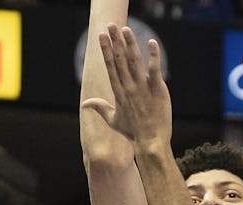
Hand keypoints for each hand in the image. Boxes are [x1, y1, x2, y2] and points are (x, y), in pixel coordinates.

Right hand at [81, 24, 171, 151]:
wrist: (151, 142)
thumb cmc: (133, 132)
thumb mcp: (113, 120)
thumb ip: (100, 108)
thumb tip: (85, 104)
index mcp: (118, 91)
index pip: (110, 66)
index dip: (105, 49)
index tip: (101, 35)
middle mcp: (128, 86)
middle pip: (119, 59)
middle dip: (114, 41)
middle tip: (110, 25)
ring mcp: (143, 87)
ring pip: (134, 61)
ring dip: (129, 44)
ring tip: (125, 29)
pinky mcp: (158, 90)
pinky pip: (155, 69)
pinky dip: (154, 56)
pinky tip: (152, 43)